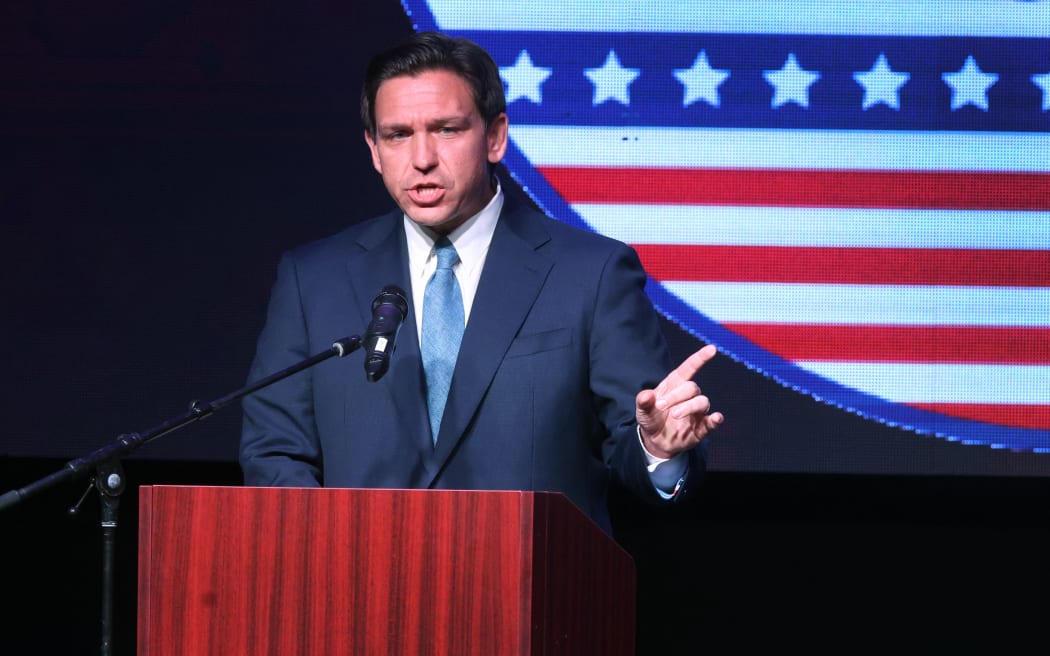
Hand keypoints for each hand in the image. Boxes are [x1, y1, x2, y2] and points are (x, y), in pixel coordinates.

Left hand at [636, 344, 723, 459]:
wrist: (654, 440)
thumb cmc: (650, 418)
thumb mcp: (642, 410)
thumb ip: (643, 401)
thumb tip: (646, 395)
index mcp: (675, 385)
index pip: (689, 368)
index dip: (700, 358)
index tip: (712, 349)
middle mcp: (689, 395)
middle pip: (692, 388)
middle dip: (676, 396)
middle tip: (660, 406)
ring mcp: (697, 411)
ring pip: (702, 402)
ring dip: (688, 407)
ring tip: (673, 415)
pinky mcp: (701, 427)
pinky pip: (712, 422)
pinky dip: (715, 420)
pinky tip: (716, 418)